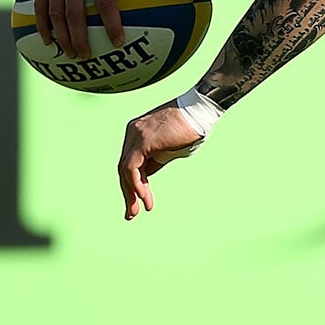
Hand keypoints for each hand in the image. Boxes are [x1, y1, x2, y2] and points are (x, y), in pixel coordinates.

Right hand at [32, 0, 174, 57]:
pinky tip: (48, 40)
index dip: (111, 22)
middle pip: (74, 14)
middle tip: (88, 56)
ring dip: (61, 36)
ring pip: (54, 13)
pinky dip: (42, 24)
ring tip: (70, 54)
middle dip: (80, 38)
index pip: (102, 1)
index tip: (118, 41)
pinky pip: (39, 4)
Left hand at [118, 100, 205, 219]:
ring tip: (137, 210)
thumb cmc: (191, 128)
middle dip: (128, 192)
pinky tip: (143, 197)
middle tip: (131, 214)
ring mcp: (135, 136)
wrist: (200, 110)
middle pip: (124, 168)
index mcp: (137, 133)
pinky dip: (136, 184)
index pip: (130, 164)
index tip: (143, 202)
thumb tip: (146, 176)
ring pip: (124, 170)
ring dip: (131, 193)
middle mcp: (132, 133)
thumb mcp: (170, 149)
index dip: (136, 184)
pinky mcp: (142, 141)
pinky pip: (131, 168)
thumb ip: (156, 159)